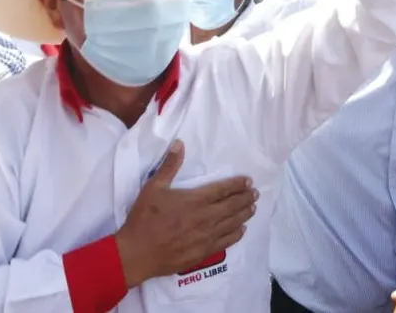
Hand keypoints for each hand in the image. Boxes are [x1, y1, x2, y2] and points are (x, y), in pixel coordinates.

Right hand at [115, 140, 256, 287]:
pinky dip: (236, 234)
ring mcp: (207, 236)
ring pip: (232, 223)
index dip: (237, 185)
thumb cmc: (145, 218)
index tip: (248, 181)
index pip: (222, 190)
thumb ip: (169, 166)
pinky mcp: (204, 252)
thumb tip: (180, 143)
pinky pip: (226, 241)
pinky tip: (241, 230)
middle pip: (231, 206)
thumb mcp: (154, 187)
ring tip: (253, 208)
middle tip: (255, 193)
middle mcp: (206, 217)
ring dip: (244, 214)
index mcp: (195, 199)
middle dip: (245, 198)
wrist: (139, 252)